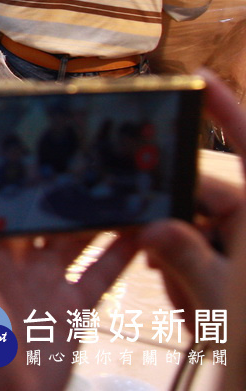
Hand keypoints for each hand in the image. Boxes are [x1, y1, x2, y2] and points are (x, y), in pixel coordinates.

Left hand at [0, 129, 138, 390]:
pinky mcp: (70, 307)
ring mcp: (41, 280)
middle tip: (85, 144)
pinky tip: (140, 225)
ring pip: (72, 232)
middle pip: (34, 204)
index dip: (5, 157)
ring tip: (116, 175)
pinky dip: (123, 248)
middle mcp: (6, 255)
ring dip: (92, 207)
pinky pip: (101, 271)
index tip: (26, 124)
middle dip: (55, 178)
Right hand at [141, 69, 245, 338]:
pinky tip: (195, 310)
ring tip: (194, 309)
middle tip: (162, 269)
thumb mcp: (222, 301)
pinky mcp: (232, 267)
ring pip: (194, 231)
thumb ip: (185, 259)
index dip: (227, 110)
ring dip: (182, 265)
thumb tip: (153, 227)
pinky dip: (189, 279)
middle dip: (176, 231)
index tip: (200, 80)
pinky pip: (199, 255)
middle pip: (200, 200)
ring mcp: (242, 246)